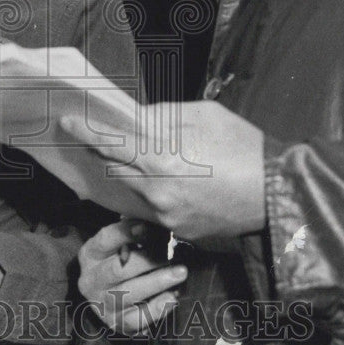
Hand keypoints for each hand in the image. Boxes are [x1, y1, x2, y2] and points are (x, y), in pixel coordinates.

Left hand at [61, 100, 265, 249]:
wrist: (277, 193)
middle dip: (100, 153)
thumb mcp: (204, 115)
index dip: (86, 132)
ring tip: (120, 157)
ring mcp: (166, 216)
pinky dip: (146, 193)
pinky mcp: (177, 230)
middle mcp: (157, 192)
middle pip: (113, 171)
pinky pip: (151, 208)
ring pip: (131, 192)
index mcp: (161, 160)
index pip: (111, 144)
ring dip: (123, 175)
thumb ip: (165, 115)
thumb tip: (140, 118)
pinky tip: (153, 180)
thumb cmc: (243, 146)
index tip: (66, 121)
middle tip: (87, 137)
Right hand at [78, 219, 185, 335]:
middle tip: (174, 254)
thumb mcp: (117, 245)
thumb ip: (134, 232)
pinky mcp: (117, 324)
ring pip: (130, 293)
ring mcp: (103, 304)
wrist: (105, 300)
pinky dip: (157, 308)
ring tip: (180, 272)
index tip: (149, 227)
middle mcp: (91, 281)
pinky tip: (173, 297)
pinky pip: (138, 319)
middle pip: (119, 269)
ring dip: (158, 282)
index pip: (106, 239)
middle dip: (148, 260)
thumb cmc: (118, 262)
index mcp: (90, 255)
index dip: (127, 232)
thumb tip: (156, 222)